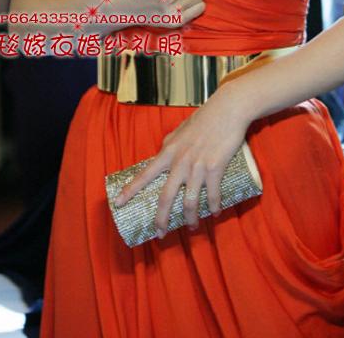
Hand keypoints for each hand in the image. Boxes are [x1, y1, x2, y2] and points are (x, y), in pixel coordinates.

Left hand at [114, 85, 249, 234]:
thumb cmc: (203, 120)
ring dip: (190, 219)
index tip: (117, 203)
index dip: (130, 190)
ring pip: (190, 202)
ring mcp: (197, 166)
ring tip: (192, 227)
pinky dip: (213, 207)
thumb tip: (163, 155)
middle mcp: (179, 161)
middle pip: (166, 197)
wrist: (226, 111)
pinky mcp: (215, 168)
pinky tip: (215, 213)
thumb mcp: (179, 132)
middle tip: (159, 234)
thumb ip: (170, 145)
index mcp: (168, 152)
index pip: (144, 175)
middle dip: (161, 219)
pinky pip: (212, 195)